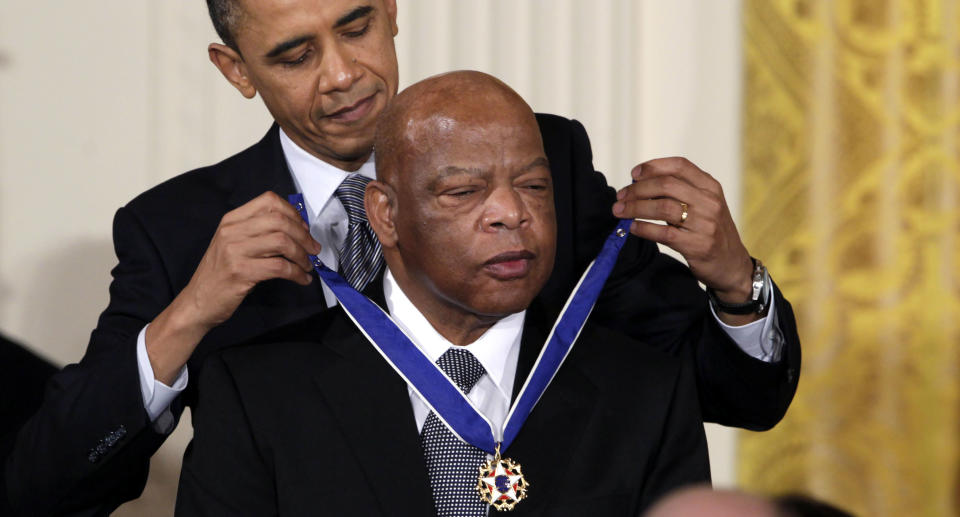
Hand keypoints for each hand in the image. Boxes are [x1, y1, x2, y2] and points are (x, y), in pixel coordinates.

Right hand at [147, 191, 321, 383]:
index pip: (269, 201)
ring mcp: (235, 251)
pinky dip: (297, 273)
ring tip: (307, 265)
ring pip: (282, 242)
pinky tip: (301, 279)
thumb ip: (258, 231)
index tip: (303, 228)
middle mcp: (232, 231)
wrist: (198, 301)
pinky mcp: (241, 272)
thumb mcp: (234, 244)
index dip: (292, 213)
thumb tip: (296, 228)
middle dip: (303, 235)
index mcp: (231, 220)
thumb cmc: (221, 273)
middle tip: (313, 249)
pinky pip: (280, 267)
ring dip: (302, 255)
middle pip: (280, 221)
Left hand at [612, 157, 754, 317]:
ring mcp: (705, 224)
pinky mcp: (697, 245)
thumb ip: (680, 192)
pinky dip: (644, 228)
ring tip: (620, 211)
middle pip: (666, 185)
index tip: (634, 174)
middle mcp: (709, 202)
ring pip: (662, 208)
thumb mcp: (704, 205)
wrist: (731, 265)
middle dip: (638, 189)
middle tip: (621, 196)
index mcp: (710, 187)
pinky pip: (663, 233)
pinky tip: (633, 227)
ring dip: (635, 208)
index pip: (679, 166)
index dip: (653, 167)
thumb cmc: (711, 231)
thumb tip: (639, 184)